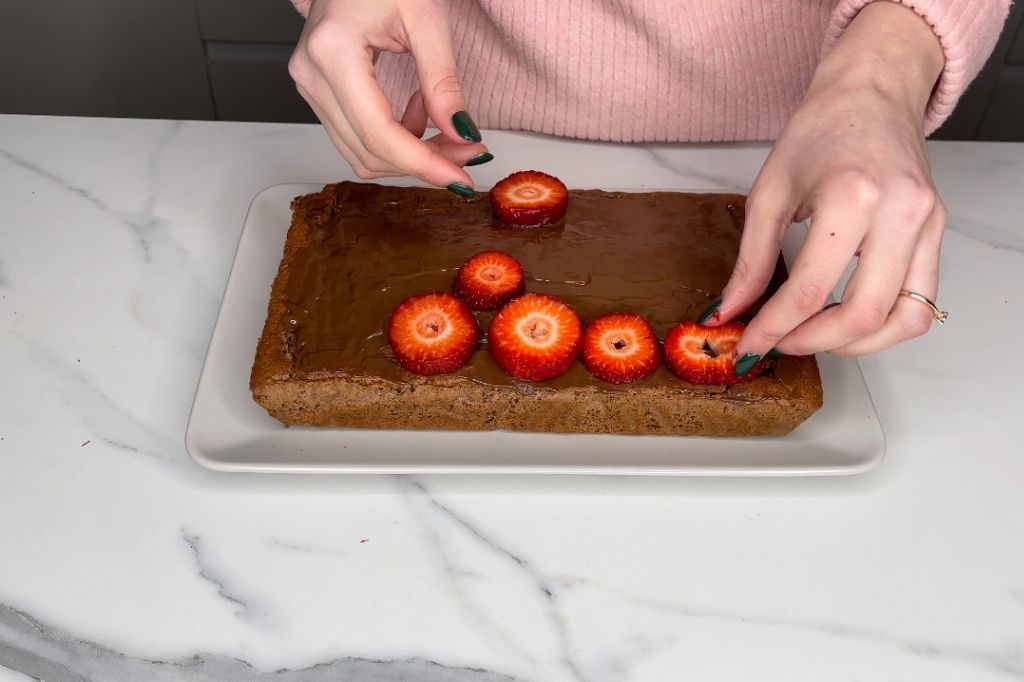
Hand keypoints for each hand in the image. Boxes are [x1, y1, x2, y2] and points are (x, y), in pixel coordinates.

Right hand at [288, 0, 488, 189]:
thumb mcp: (426, 18)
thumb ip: (443, 82)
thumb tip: (461, 133)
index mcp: (333, 52)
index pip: (379, 135)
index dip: (424, 164)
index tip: (461, 179)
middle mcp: (311, 73)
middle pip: (369, 152)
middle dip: (423, 162)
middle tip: (468, 151)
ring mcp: (309, 84)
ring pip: (361, 153)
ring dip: (410, 152)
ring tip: (442, 122)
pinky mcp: (317, 90)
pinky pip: (357, 136)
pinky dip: (395, 137)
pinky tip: (417, 111)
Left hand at [709, 2, 945, 362]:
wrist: (871, 92)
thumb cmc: (819, 133)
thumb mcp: (769, 193)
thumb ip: (751, 261)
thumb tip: (730, 312)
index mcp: (851, 197)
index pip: (811, 291)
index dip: (774, 328)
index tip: (748, 346)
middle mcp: (899, 213)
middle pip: (862, 315)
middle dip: (812, 343)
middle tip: (779, 343)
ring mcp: (927, 224)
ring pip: (903, 320)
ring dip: (855, 345)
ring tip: (813, 336)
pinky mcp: (938, 232)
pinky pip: (922, 302)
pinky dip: (885, 326)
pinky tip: (847, 320)